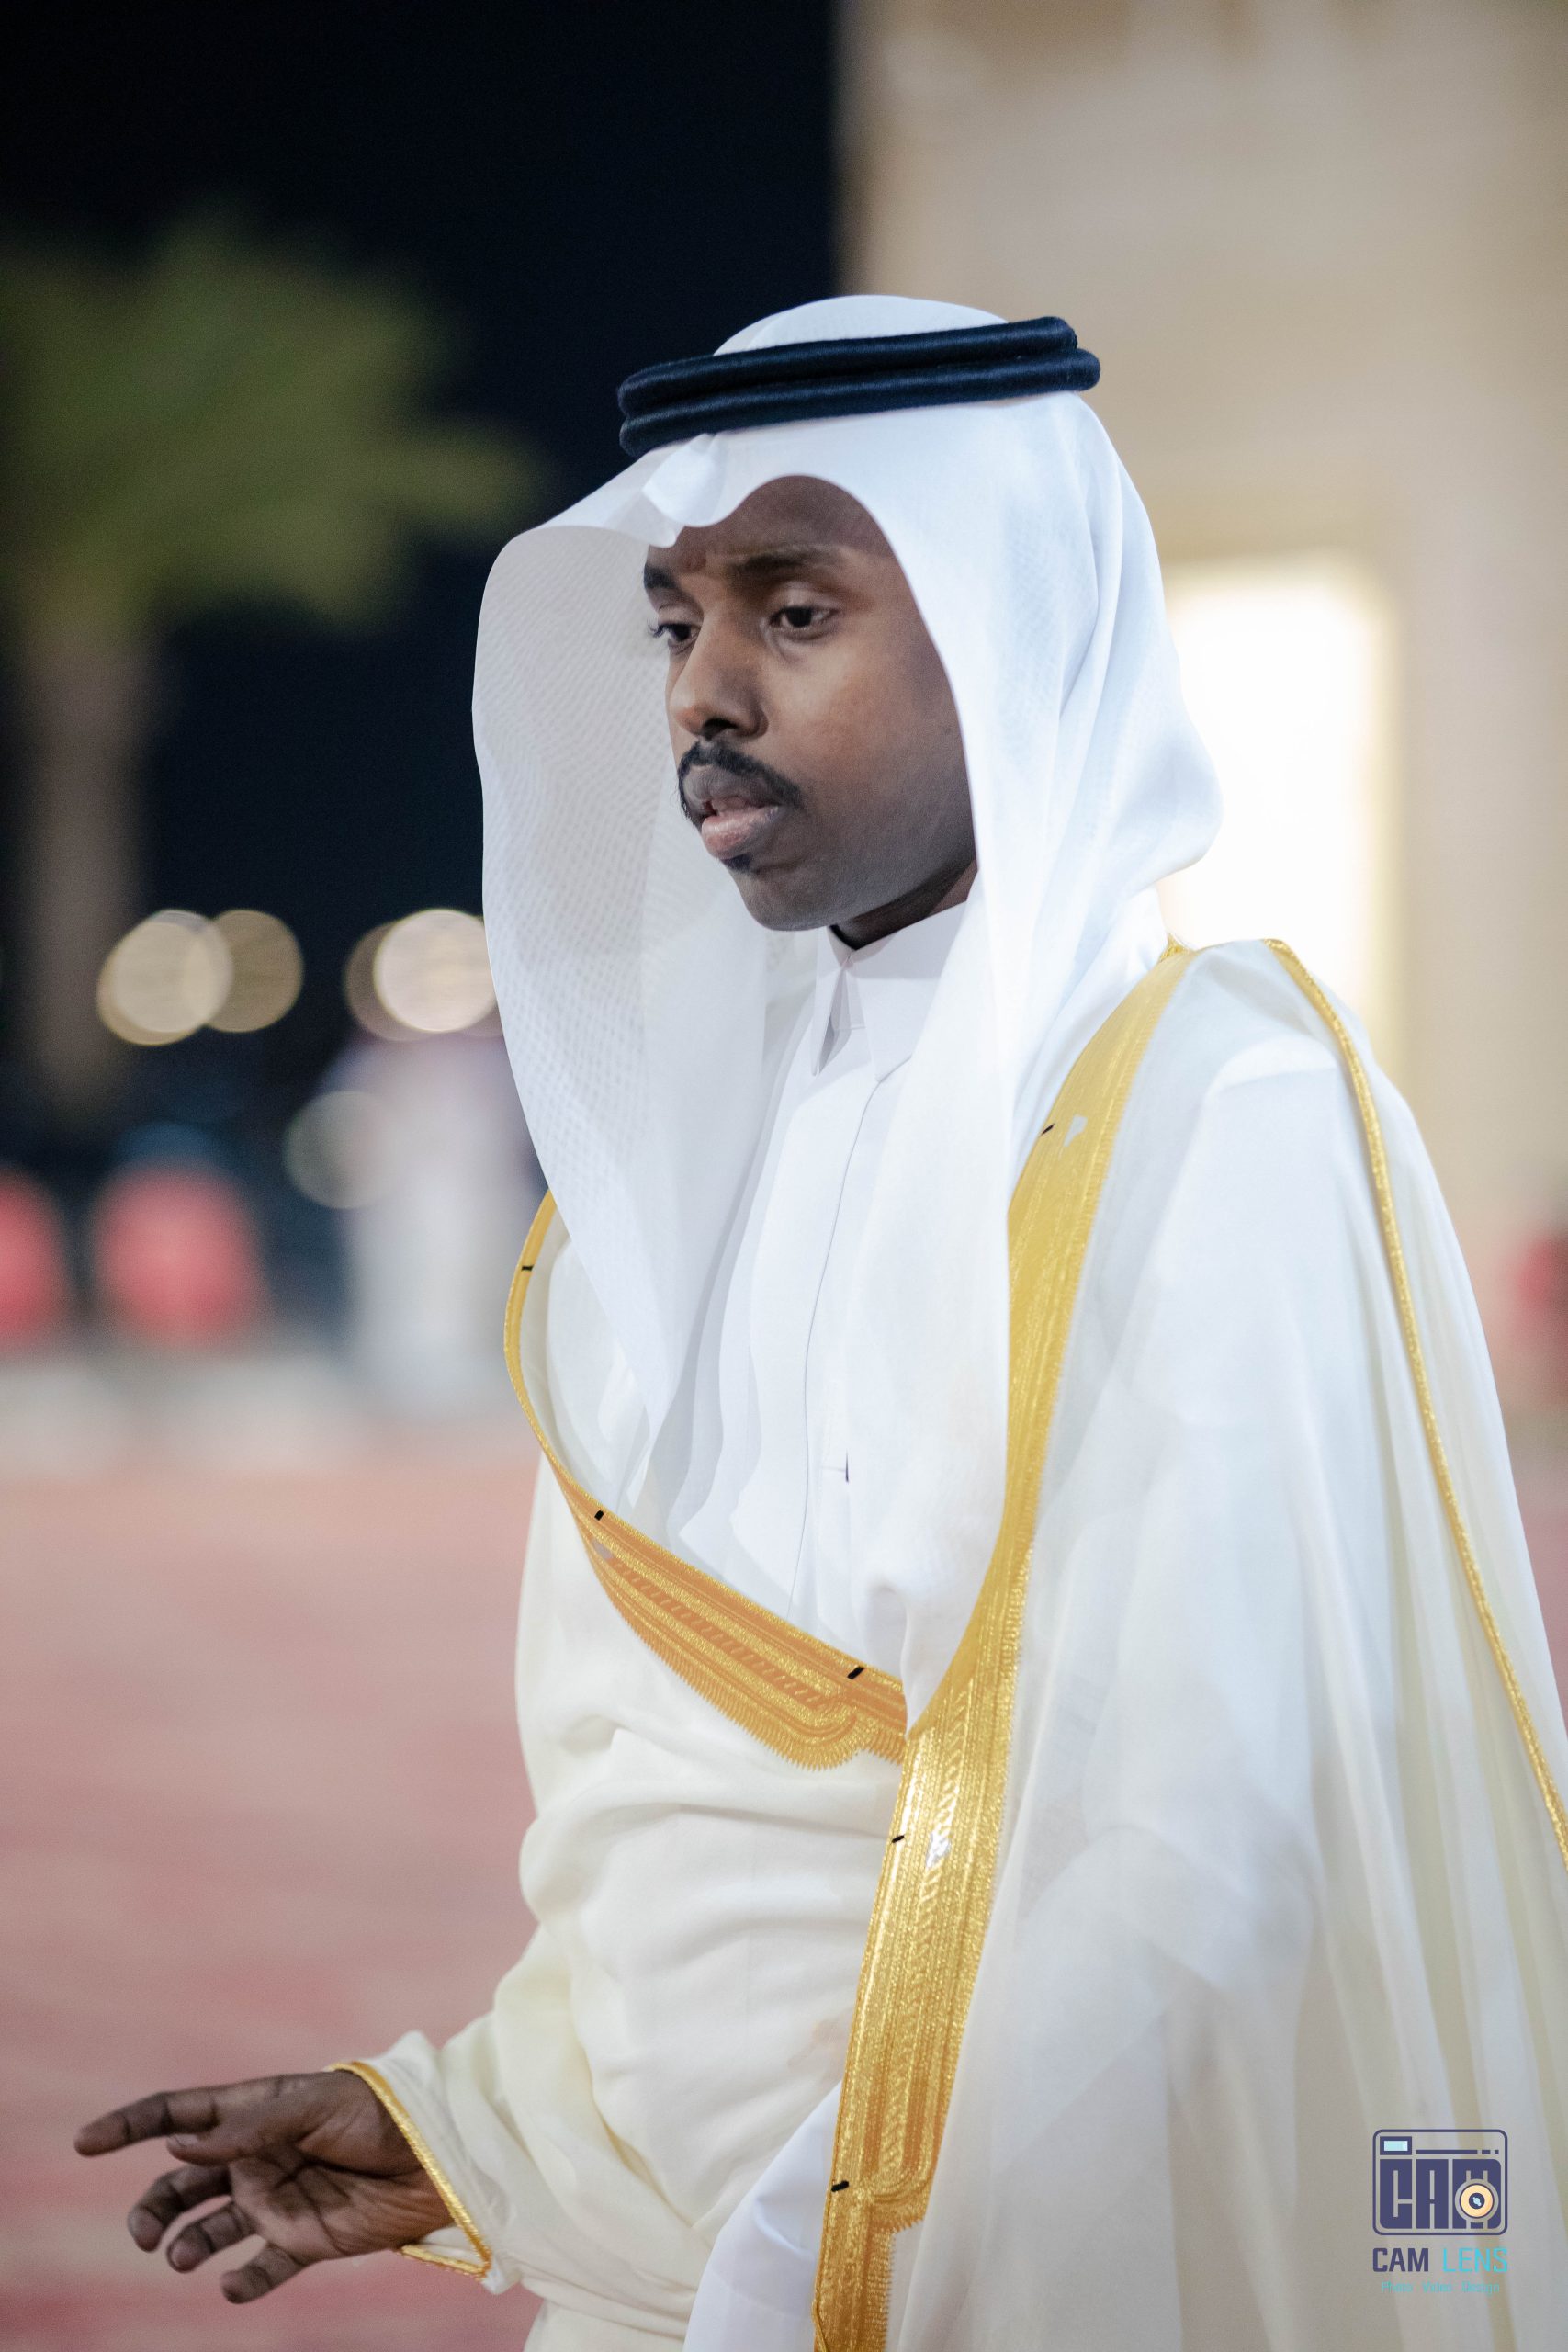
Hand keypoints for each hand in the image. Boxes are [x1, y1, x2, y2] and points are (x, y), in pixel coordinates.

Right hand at [74, 2070, 452, 2301]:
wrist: (439, 2153)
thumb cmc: (380, 2111)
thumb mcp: (314, 2106)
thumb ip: (248, 2128)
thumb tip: (178, 2143)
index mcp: (254, 2111)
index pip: (179, 2114)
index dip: (130, 2125)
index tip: (84, 2142)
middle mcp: (256, 2156)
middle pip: (181, 2182)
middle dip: (153, 2206)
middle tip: (145, 2234)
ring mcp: (276, 2199)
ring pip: (207, 2227)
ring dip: (186, 2243)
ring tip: (183, 2255)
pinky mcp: (303, 2240)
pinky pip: (259, 2269)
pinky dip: (240, 2282)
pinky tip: (231, 2286)